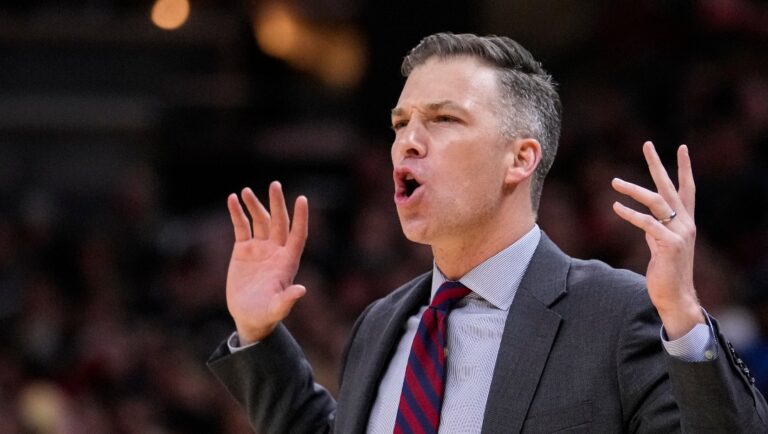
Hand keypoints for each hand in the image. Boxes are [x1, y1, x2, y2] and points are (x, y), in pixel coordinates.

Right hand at [225, 181, 308, 344]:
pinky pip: (241, 227)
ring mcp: (259, 249)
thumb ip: (287, 299)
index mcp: (287, 261)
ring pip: (259, 221)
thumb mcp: (277, 309)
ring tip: (246, 192)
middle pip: (278, 222)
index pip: (298, 234)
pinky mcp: (243, 250)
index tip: (302, 198)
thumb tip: (301, 290)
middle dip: (277, 204)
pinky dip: (238, 214)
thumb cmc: (266, 315)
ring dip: (254, 205)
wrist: (249, 317)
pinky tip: (233, 199)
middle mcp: (276, 251)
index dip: (301, 217)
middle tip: (275, 185)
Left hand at [611, 142, 704, 338]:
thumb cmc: (667, 271)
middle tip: (647, 144)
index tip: (682, 148)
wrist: (675, 297)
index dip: (684, 169)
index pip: (687, 189)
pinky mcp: (669, 245)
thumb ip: (656, 229)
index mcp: (685, 222)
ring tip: (614, 181)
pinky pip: (647, 224)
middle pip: (671, 187)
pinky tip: (615, 207)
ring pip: (656, 202)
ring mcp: (679, 234)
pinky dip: (630, 214)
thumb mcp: (661, 244)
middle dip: (658, 164)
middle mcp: (686, 224)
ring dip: (634, 189)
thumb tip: (645, 219)